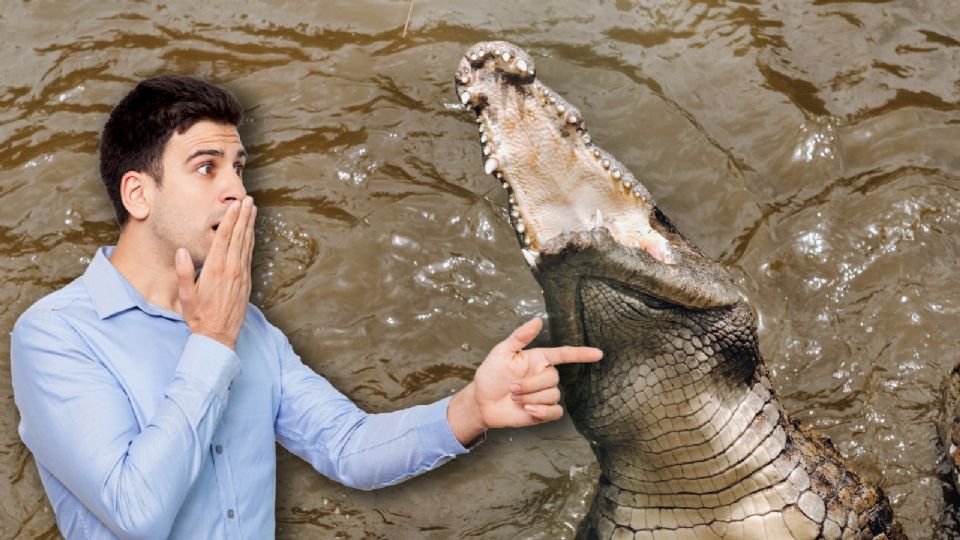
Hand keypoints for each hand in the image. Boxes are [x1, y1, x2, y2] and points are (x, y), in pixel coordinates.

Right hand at [175, 196, 255, 349]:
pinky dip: (251, 241)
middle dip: (243, 217)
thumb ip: (184, 273)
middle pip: (238, 237)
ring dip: (249, 225)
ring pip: (246, 244)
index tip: (235, 205)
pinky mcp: (246, 281)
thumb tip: (181, 251)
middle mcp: (231, 269)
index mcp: (215, 270)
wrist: (219, 335)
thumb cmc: (199, 316)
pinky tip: (251, 232)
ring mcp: (241, 275)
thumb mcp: (186, 296)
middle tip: (248, 200)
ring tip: (252, 210)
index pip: (224, 239)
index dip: (230, 220)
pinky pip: (249, 256)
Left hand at [448, 318, 602, 443]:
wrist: (482, 402)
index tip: (598, 353)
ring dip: (531, 398)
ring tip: (514, 398)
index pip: (564, 355)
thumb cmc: (490, 375)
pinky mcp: (543, 411)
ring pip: (553, 395)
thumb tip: (537, 320)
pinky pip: (555, 412)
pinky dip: (542, 411)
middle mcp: (544, 375)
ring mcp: (545, 394)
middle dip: (530, 385)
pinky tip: (528, 410)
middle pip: (553, 378)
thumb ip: (520, 336)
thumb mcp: (502, 352)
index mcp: (538, 359)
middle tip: (511, 388)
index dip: (582, 354)